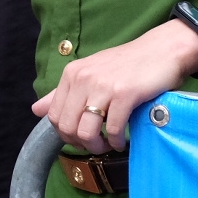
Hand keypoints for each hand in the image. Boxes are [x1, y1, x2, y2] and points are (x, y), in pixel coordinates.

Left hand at [31, 21, 197, 153]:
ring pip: (86, 131)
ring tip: (108, 144)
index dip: (65, 135)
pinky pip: (113, 129)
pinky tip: (122, 139)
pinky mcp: (125, 94)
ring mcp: (103, 86)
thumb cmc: (127, 65)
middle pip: (67, 127)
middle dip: (81, 144)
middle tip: (96, 146)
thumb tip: (36, 110)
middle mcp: (83, 78)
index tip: (80, 138)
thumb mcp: (90, 74)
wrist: (162, 50)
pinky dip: (116, 141)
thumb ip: (62, 93)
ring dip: (97, 146)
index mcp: (72, 74)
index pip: (54, 116)